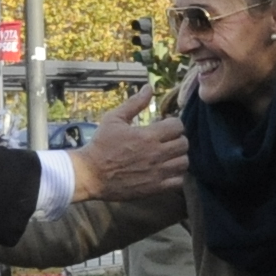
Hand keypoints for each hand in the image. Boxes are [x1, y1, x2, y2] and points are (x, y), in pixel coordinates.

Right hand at [72, 90, 188, 201]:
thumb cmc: (101, 145)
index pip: (178, 126)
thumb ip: (134, 103)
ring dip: (178, 157)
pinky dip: (176, 175)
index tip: (165, 126)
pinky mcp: (154, 188)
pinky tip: (167, 170)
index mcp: (148, 136)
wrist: (91, 174)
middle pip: (184, 144)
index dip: (173, 124)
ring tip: (168, 155)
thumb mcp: (114, 119)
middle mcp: (156, 154)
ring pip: (184, 163)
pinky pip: (178, 181)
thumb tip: (149, 87)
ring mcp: (157, 172)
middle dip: (177, 139)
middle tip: (168, 140)